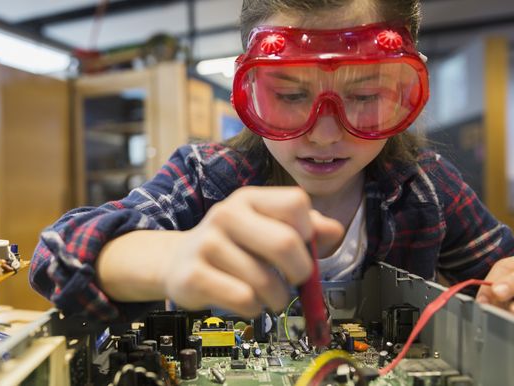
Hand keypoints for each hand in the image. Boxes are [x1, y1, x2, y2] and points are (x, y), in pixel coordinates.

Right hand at [160, 186, 343, 317]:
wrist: (178, 261)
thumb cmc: (234, 246)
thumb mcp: (267, 228)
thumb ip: (306, 228)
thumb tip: (335, 231)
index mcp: (249, 198)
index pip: (296, 203)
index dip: (309, 231)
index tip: (303, 247)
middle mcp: (226, 214)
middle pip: (285, 243)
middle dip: (300, 271)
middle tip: (296, 281)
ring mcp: (207, 243)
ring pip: (265, 280)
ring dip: (278, 298)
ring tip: (270, 296)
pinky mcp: (193, 275)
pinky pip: (243, 299)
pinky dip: (254, 309)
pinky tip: (248, 302)